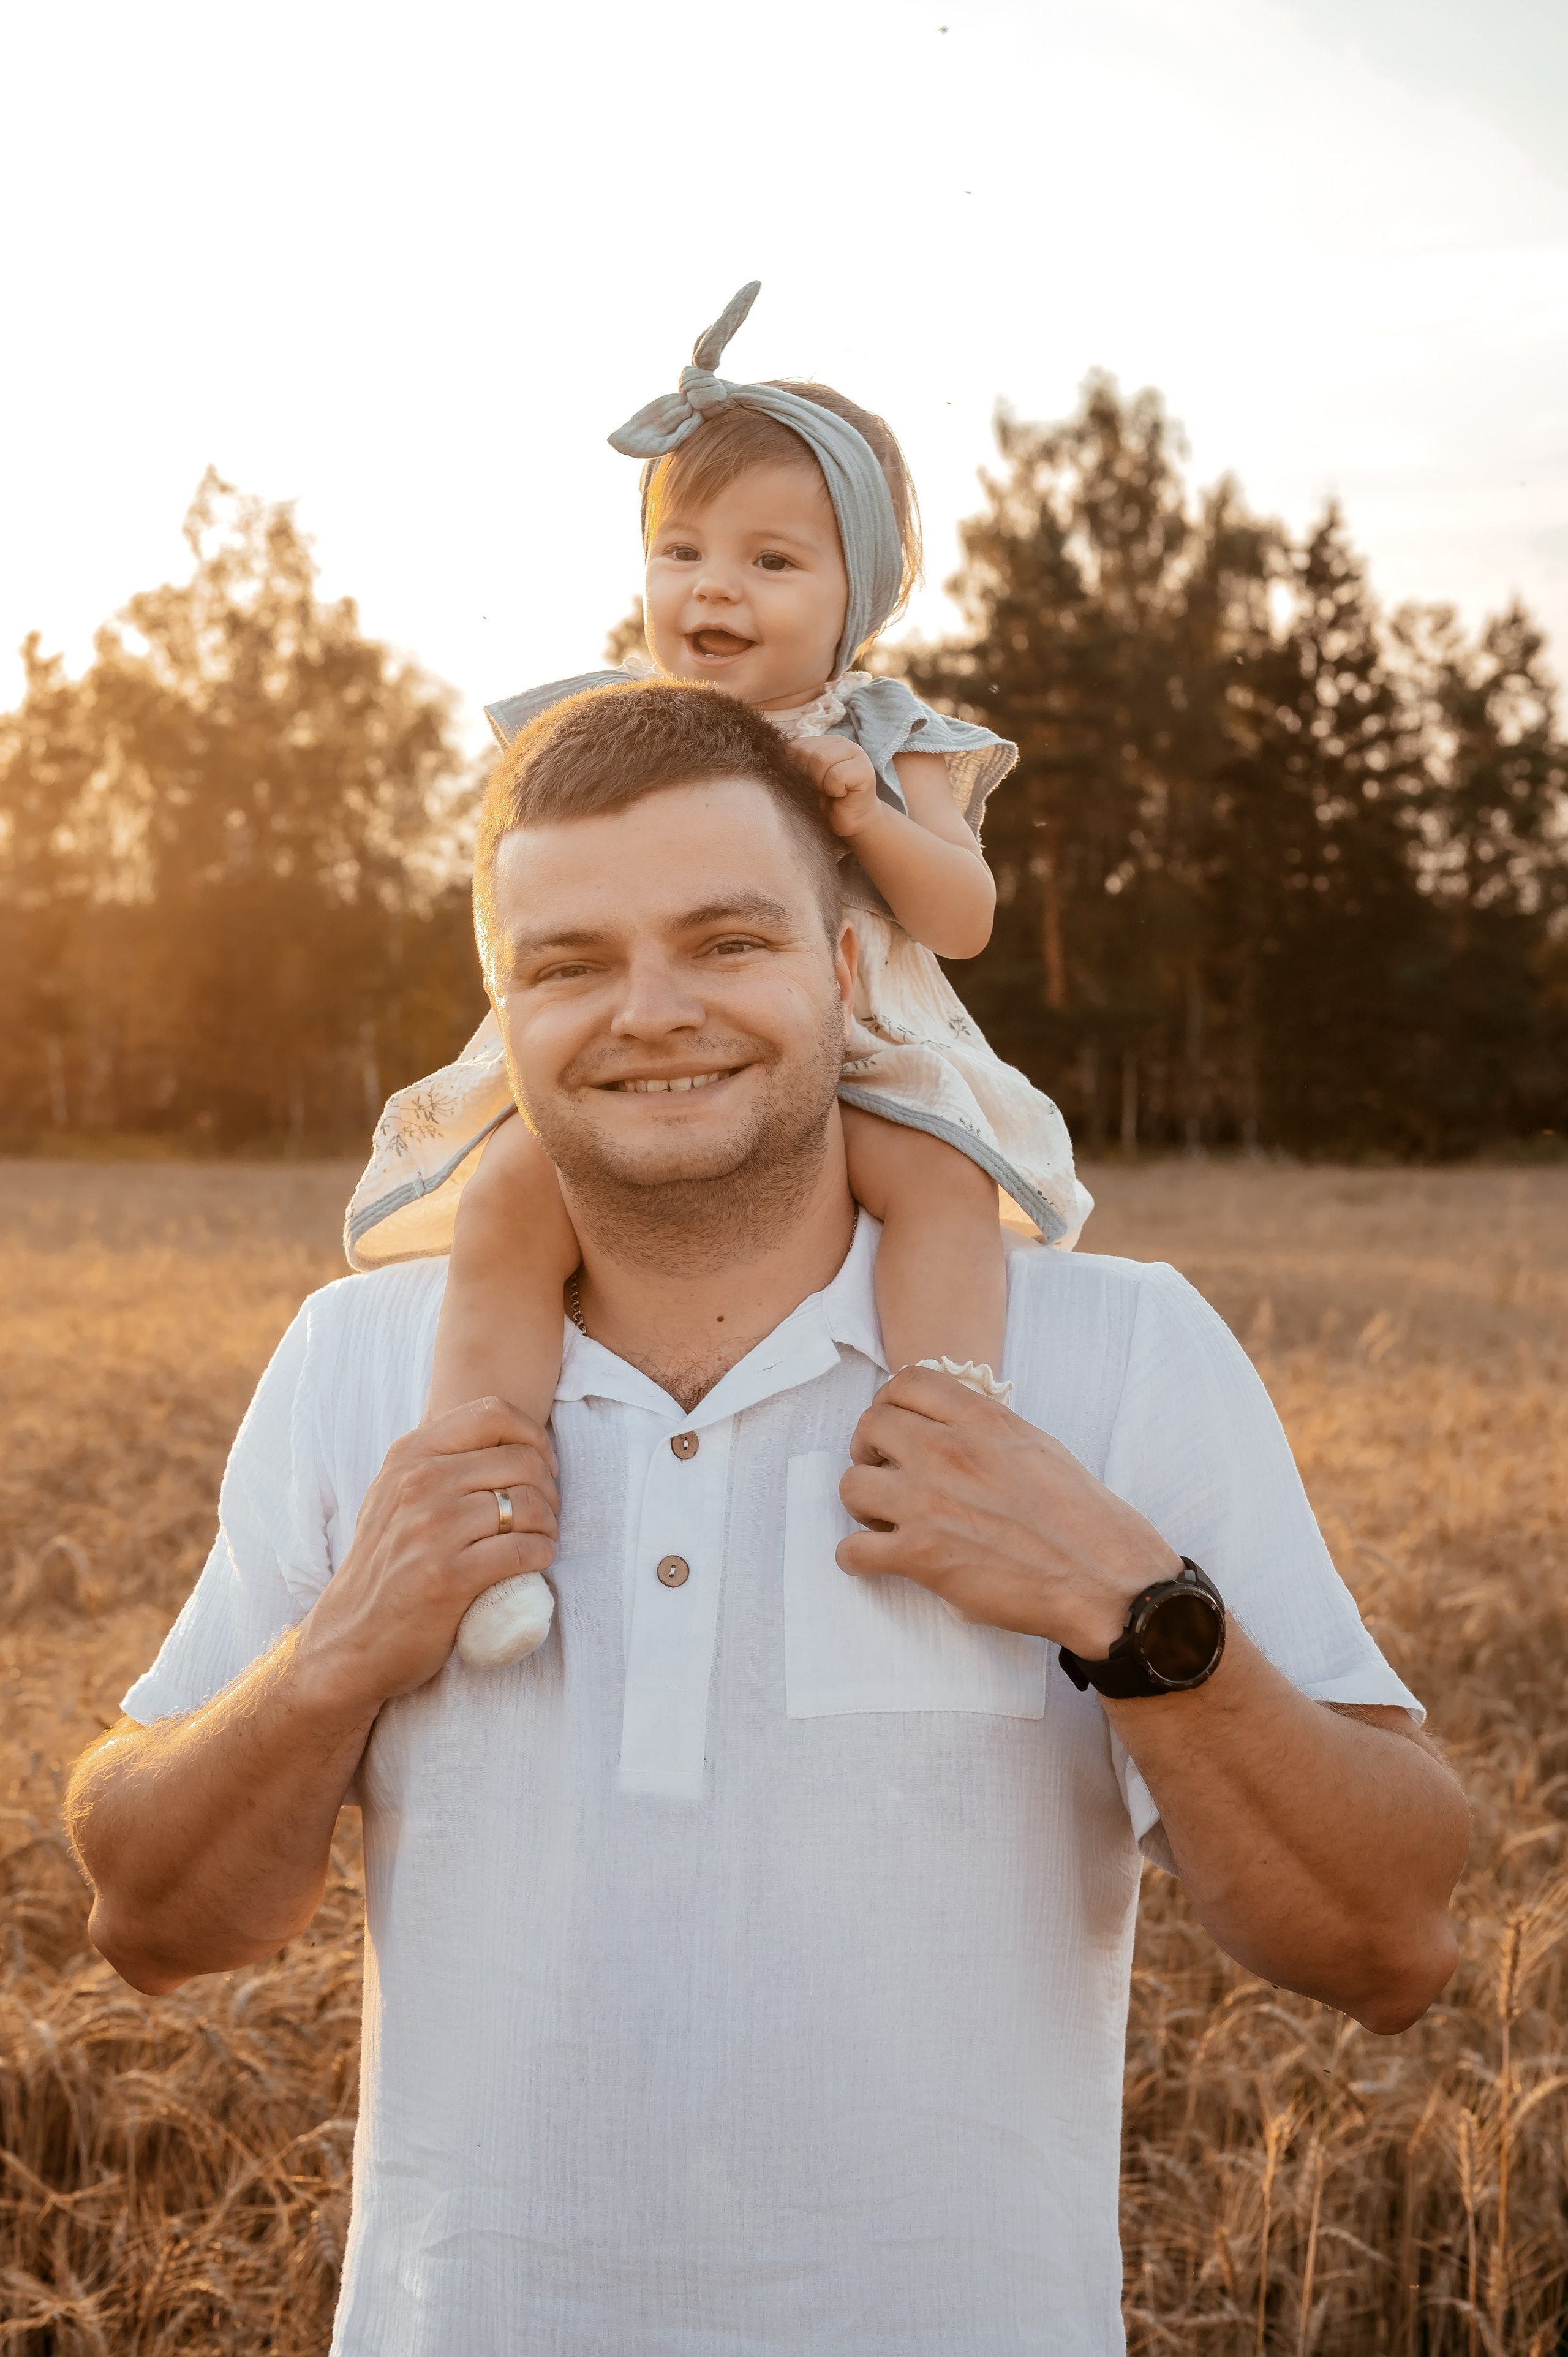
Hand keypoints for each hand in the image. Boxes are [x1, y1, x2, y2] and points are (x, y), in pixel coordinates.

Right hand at [295, 1398, 558, 1712]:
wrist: (348, 1641)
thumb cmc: (387, 1568)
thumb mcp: (396, 1497)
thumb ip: (438, 1461)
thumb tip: (510, 1439)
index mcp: (408, 1456)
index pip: (494, 1413)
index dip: (534, 1438)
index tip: (541, 1469)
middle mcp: (418, 1483)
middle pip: (522, 1460)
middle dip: (549, 1488)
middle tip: (545, 1515)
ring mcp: (431, 1529)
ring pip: (528, 1504)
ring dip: (548, 1525)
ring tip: (541, 1539)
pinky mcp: (448, 1576)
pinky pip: (523, 1550)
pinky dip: (542, 1554)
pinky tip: (536, 1562)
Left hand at [788, 733, 884, 840]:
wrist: (851, 819)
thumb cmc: (829, 798)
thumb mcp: (809, 775)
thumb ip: (800, 760)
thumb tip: (783, 753)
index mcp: (827, 741)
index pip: (797, 745)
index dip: (796, 767)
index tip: (809, 781)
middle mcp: (843, 743)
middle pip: (807, 751)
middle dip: (809, 775)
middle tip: (822, 788)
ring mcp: (857, 754)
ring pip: (821, 759)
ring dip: (821, 782)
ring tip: (831, 790)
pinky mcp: (865, 771)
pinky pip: (836, 775)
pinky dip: (834, 789)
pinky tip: (842, 794)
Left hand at [837, 1366, 1178, 1655]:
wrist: (1104, 1579)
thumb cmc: (1083, 1517)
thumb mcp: (1037, 1445)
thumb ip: (986, 1428)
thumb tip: (951, 1424)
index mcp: (980, 1419)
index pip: (904, 1383)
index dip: (890, 1403)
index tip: (896, 1427)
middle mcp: (946, 1452)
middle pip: (869, 1427)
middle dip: (870, 1450)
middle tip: (886, 1473)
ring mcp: (928, 1504)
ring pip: (851, 1486)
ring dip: (862, 1503)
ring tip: (885, 1519)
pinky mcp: (920, 1557)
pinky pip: (852, 1551)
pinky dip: (856, 1557)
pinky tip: (877, 1559)